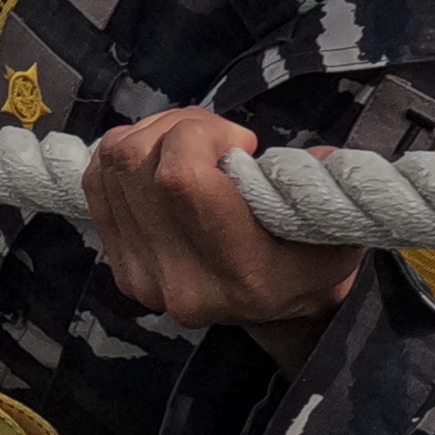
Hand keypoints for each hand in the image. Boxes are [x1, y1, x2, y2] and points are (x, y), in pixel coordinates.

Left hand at [85, 108, 365, 357]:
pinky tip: (164, 158)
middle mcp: (181, 282)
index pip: (180, 177)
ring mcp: (143, 278)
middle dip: (178, 124)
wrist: (281, 310)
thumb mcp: (338, 226)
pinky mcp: (121, 268)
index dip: (201, 134)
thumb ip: (320, 187)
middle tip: (218, 136)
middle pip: (136, 162)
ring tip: (193, 144)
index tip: (242, 142)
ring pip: (110, 165)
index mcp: (240, 274)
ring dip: (151, 133)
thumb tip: (312, 155)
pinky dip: (126, 153)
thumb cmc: (314, 259)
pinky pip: (96, 182)